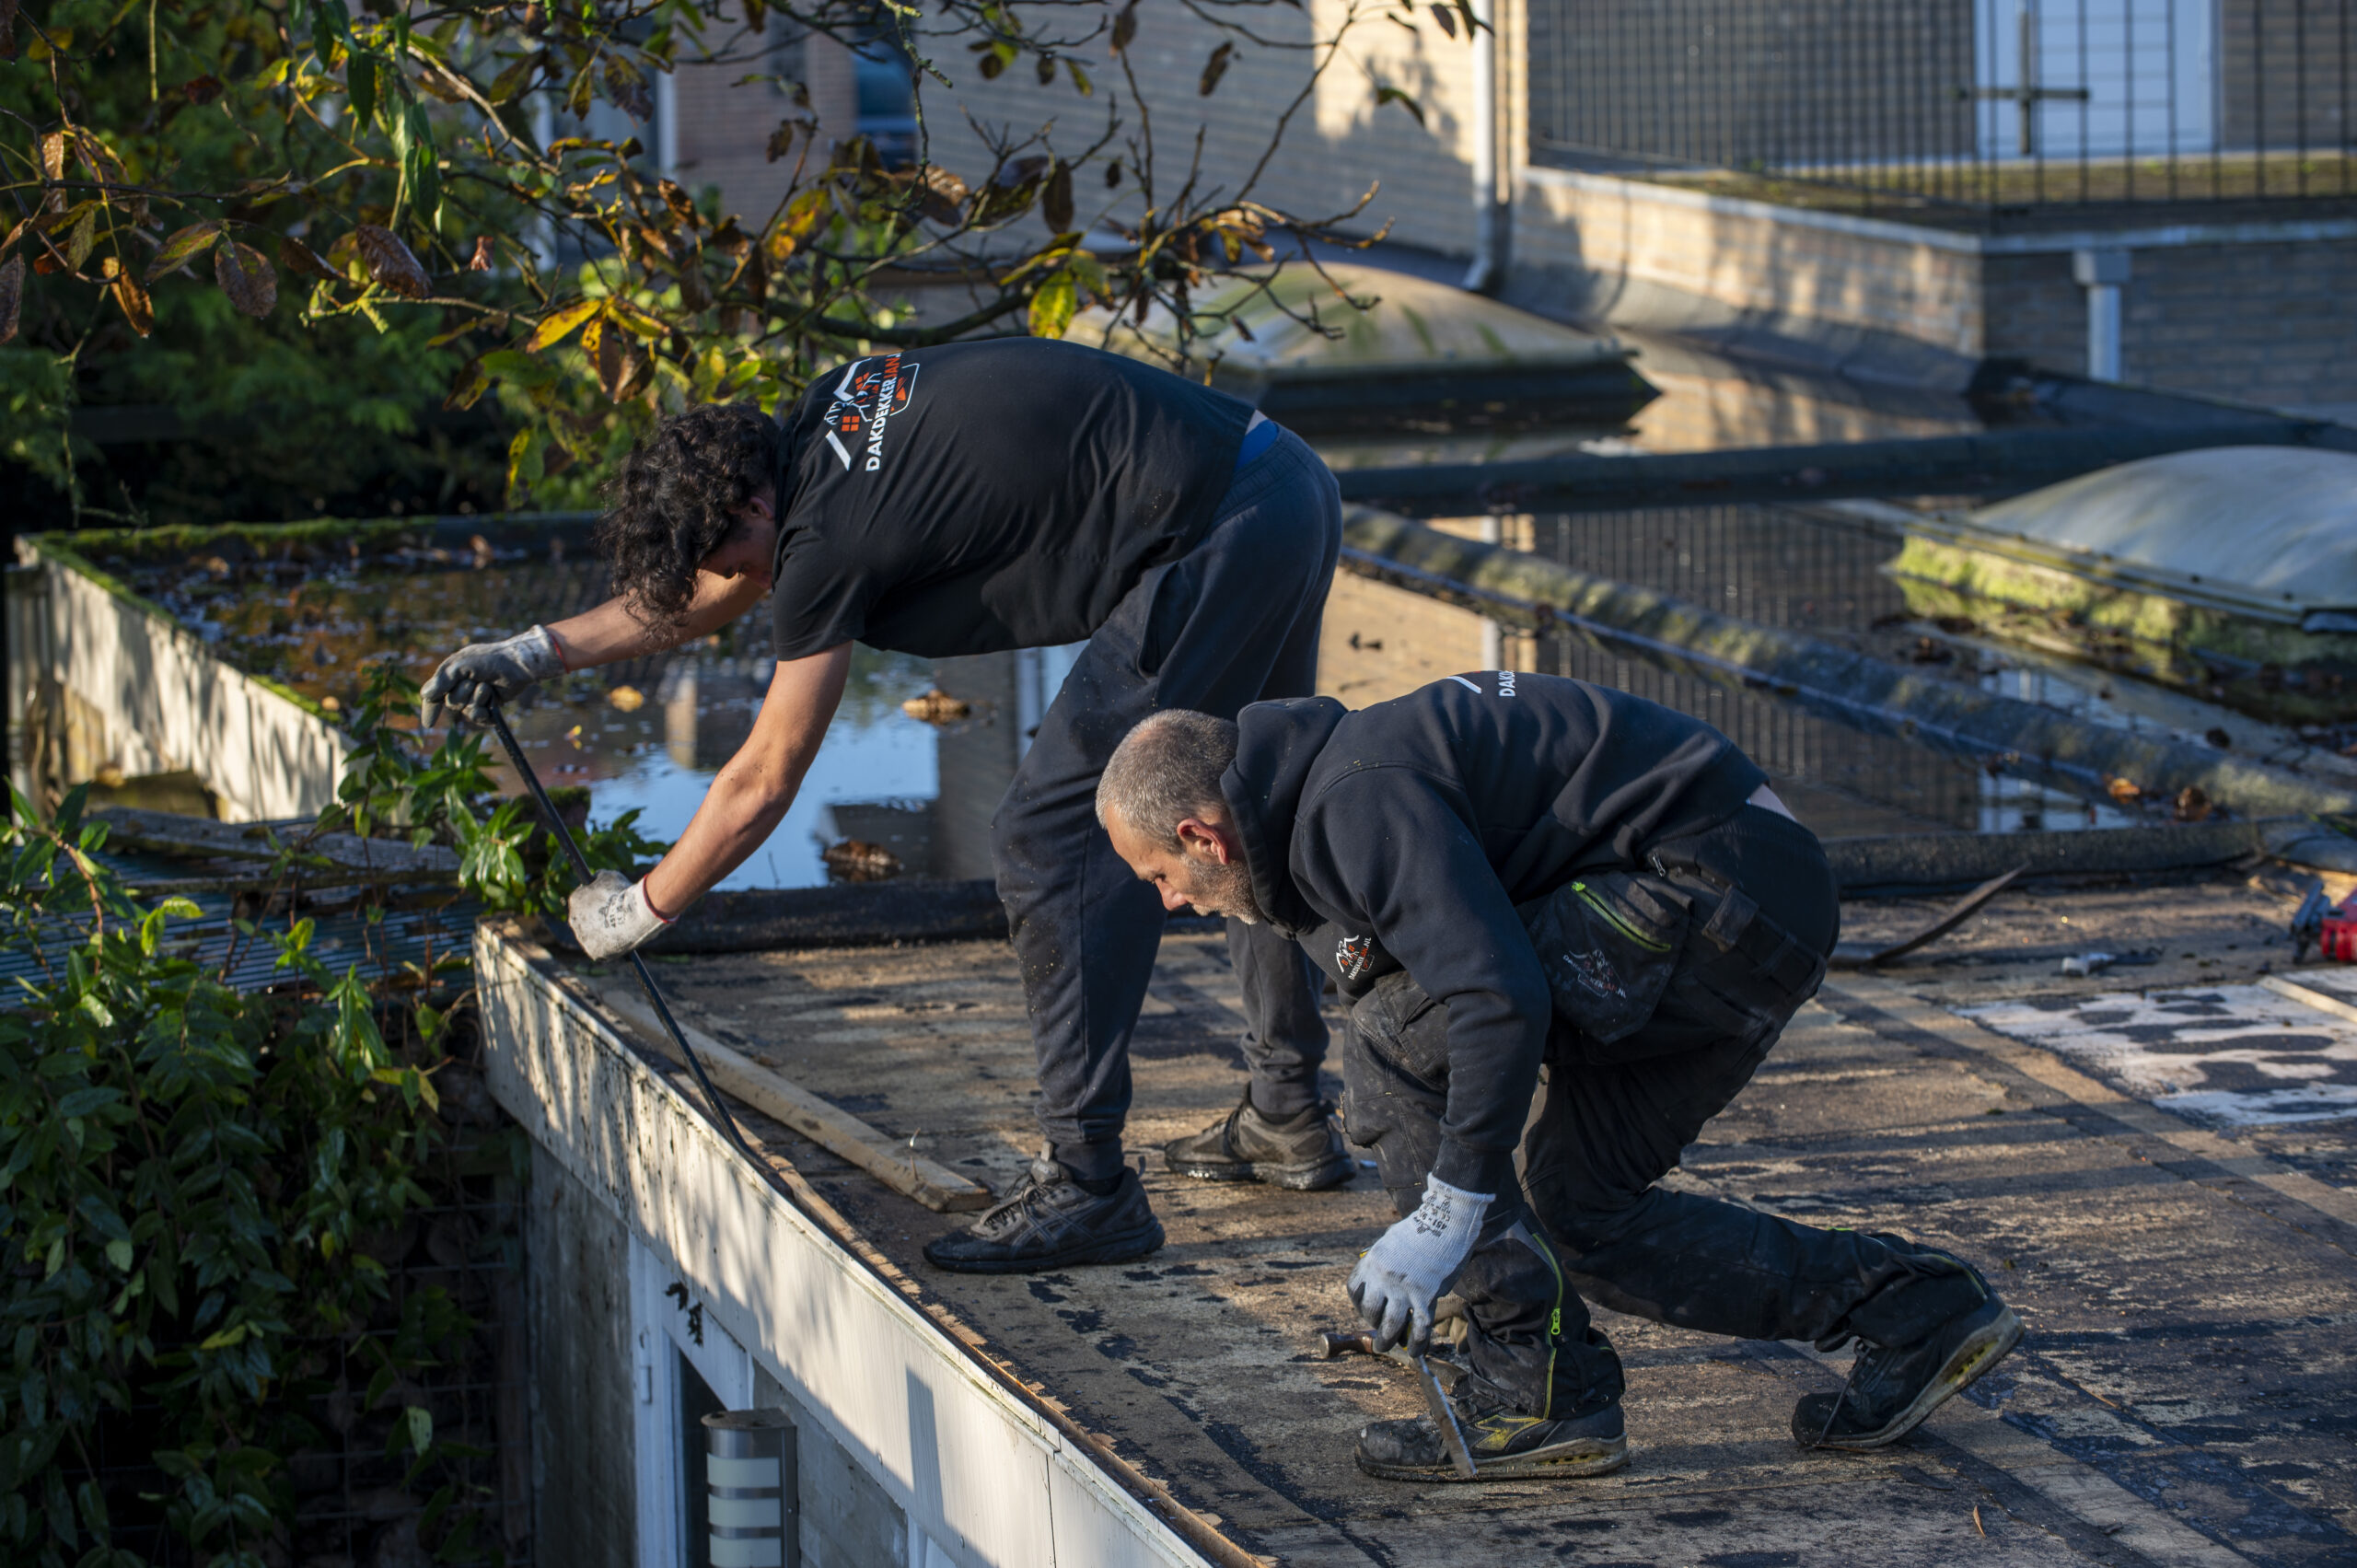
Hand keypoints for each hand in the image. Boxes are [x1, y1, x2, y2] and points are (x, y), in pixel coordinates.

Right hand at [420, 625, 565, 727]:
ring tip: (488, 686)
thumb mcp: (461, 664)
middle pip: (451, 704)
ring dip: (477, 699)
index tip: (428, 724)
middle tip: (475, 681)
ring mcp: (475, 699)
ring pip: (466, 712)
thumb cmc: (489, 659)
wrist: (517, 664)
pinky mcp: (489, 708)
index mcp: (450, 677)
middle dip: (462, 693)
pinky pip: (480, 718)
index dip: (430, 709)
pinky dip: (485, 710)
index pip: (433, 696)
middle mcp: (460, 689)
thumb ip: (443, 679)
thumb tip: (424, 695)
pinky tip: (493, 699)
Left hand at [568, 870, 669, 959]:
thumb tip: (597, 878)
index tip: (607, 903)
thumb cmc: (623, 894)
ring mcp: (583, 938)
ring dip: (603, 934)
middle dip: (597, 919)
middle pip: (585, 920)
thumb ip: (599, 878)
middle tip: (614, 918)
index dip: (596, 901)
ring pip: (593, 936)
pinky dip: (610, 949)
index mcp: (575, 900)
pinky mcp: (593, 952)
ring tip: (621, 930)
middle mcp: (574, 920)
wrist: (633, 915)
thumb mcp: (610, 876)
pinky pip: (601, 951)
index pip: (582, 900)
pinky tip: (621, 943)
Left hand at [1348, 1175, 1490, 1355]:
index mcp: (1372, 1261)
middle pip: (1369, 1311)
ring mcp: (1403, 1288)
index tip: (1367, 1309)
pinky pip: (1419, 1328)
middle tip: (1380, 1331)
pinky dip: (1418, 1344)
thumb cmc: (1421, 1229)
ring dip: (1387, 1341)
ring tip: (1387, 1347)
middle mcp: (1383, 1277)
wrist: (1445, 1220)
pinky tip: (1417, 1352)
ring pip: (1390, 1325)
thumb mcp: (1390, 1240)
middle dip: (1374, 1324)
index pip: (1353, 1290)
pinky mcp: (1425, 1296)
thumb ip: (1384, 1261)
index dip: (1358, 1304)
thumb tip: (1384, 1283)